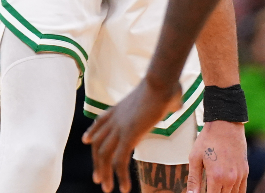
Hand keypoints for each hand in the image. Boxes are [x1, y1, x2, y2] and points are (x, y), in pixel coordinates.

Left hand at [84, 78, 182, 192]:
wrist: (161, 82)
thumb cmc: (167, 86)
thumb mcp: (162, 95)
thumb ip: (167, 102)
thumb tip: (178, 102)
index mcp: (120, 108)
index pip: (100, 121)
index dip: (92, 132)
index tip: (86, 141)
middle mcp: (115, 118)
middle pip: (98, 143)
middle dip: (97, 162)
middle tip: (98, 178)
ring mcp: (120, 127)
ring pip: (104, 156)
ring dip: (104, 174)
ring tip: (108, 189)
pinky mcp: (128, 136)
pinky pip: (119, 161)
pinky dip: (120, 177)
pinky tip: (125, 188)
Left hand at [188, 121, 246, 192]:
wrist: (226, 124)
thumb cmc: (208, 139)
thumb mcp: (195, 158)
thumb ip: (193, 180)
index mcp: (216, 176)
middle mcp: (230, 179)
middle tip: (209, 188)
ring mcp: (239, 175)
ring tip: (216, 188)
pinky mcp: (245, 171)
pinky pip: (242, 190)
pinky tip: (227, 190)